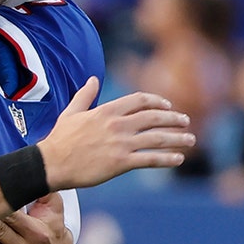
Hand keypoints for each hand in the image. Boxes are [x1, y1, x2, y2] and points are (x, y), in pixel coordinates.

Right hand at [39, 77, 194, 189]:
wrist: (53, 163)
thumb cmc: (60, 138)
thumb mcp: (72, 112)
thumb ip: (85, 95)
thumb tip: (92, 80)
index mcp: (107, 111)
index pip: (139, 100)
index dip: (157, 102)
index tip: (168, 106)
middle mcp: (117, 125)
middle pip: (154, 118)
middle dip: (174, 119)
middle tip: (186, 122)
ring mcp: (121, 144)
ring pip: (157, 138)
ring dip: (177, 139)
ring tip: (191, 140)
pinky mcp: (121, 163)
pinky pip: (150, 159)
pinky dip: (167, 159)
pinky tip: (178, 159)